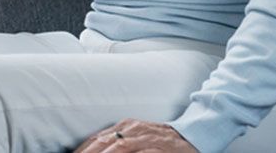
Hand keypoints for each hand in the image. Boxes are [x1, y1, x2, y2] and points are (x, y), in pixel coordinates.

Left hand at [73, 120, 196, 151]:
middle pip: (104, 143)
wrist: (192, 136)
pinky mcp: (159, 146)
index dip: (83, 149)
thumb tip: (94, 147)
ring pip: (119, 147)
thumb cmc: (161, 140)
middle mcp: (132, 129)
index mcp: (124, 126)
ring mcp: (146, 138)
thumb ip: (118, 141)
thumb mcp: (136, 137)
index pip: (97, 138)